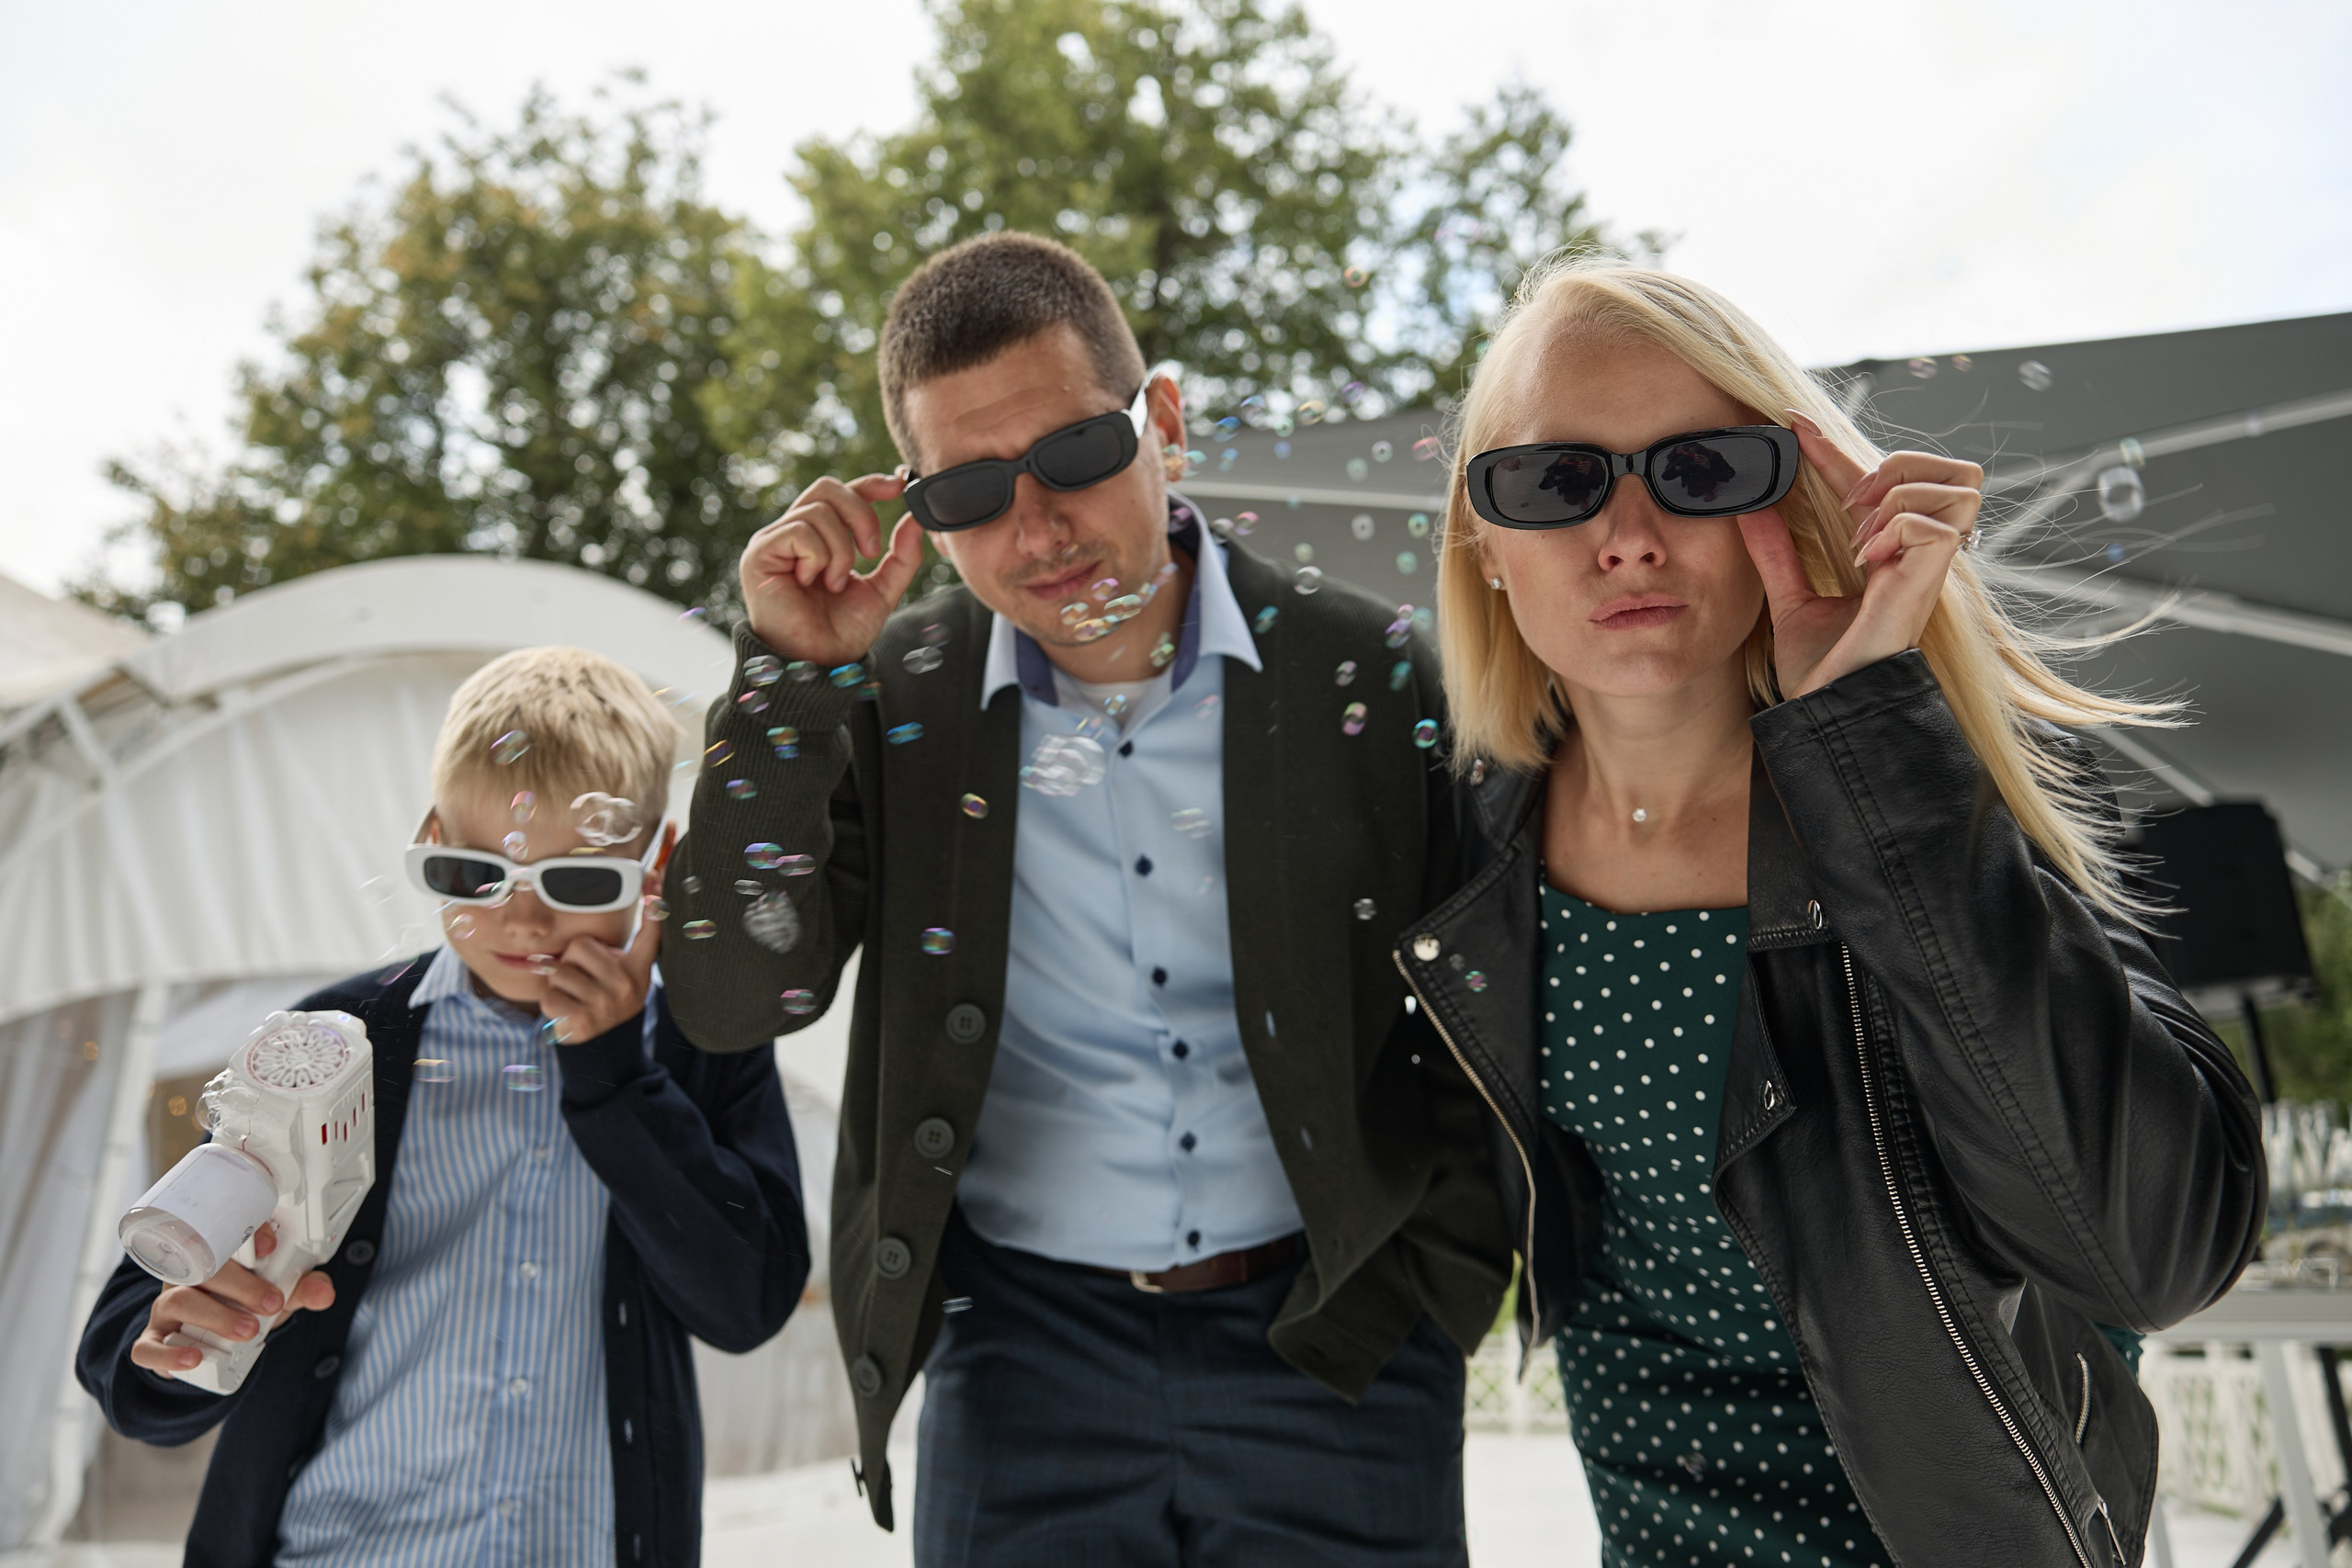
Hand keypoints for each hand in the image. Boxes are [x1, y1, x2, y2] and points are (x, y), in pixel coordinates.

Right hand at [132, 1222, 333, 1377]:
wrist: (203, 1345)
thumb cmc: (239, 1307)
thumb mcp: (274, 1298)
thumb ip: (300, 1292)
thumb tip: (324, 1292)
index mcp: (216, 1256)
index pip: (223, 1234)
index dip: (246, 1236)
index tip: (270, 1247)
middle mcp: (188, 1276)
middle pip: (205, 1269)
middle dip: (241, 1285)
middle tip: (271, 1304)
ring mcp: (166, 1308)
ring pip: (179, 1301)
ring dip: (216, 1316)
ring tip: (248, 1332)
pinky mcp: (153, 1340)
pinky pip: (148, 1346)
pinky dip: (170, 1354)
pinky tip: (194, 1359)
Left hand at [540, 855, 664, 1044]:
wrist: (608, 1041)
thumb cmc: (610, 990)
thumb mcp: (628, 964)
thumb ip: (637, 933)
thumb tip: (651, 878)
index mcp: (639, 967)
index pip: (650, 931)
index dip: (653, 904)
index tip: (653, 876)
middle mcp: (628, 985)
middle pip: (578, 947)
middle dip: (572, 960)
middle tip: (585, 977)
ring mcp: (606, 1005)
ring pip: (559, 973)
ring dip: (559, 983)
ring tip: (576, 993)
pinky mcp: (583, 1023)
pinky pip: (548, 997)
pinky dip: (551, 1003)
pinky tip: (568, 1009)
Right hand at [739, 473, 927, 666]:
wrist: (820, 663)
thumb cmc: (843, 632)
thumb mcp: (883, 590)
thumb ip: (902, 556)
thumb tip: (917, 517)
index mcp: (818, 538)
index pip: (840, 493)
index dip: (869, 484)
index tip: (899, 485)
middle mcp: (792, 533)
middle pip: (827, 488)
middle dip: (860, 515)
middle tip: (871, 553)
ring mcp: (773, 541)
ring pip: (818, 511)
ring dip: (840, 550)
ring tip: (836, 583)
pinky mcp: (759, 554)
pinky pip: (800, 531)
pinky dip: (819, 557)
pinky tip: (814, 582)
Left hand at [1738, 412, 1982, 698]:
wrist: (1825, 712)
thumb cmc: (1819, 671)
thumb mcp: (1790, 599)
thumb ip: (1777, 554)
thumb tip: (1751, 507)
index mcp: (1892, 556)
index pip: (1877, 483)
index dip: (1836, 449)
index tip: (1793, 426)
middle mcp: (1919, 557)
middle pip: (1959, 471)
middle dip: (1902, 463)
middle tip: (1851, 499)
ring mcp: (1930, 570)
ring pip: (1962, 486)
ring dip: (1901, 495)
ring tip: (1859, 534)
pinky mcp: (1930, 586)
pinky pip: (1935, 526)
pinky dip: (1896, 528)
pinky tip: (1866, 558)